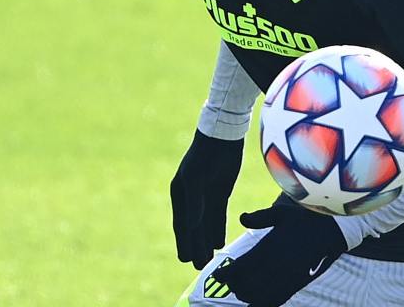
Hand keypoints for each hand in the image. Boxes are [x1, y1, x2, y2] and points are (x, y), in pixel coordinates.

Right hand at [170, 130, 244, 268]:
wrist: (222, 136)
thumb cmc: (204, 155)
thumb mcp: (196, 178)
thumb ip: (195, 202)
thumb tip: (192, 227)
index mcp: (180, 194)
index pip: (182, 224)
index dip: (184, 242)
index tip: (186, 259)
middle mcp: (191, 197)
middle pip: (193, 227)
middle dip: (195, 246)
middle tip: (199, 266)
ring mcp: (205, 195)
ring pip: (206, 224)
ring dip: (206, 241)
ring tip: (209, 259)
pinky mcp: (220, 193)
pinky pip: (218, 215)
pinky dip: (218, 229)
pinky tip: (219, 242)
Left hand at [212, 203, 347, 306]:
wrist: (332, 231)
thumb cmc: (305, 218)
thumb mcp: (281, 212)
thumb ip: (260, 217)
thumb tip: (242, 218)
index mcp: (266, 250)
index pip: (237, 270)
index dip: (224, 276)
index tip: (219, 275)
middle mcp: (273, 268)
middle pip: (243, 287)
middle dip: (235, 285)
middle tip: (233, 279)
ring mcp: (284, 279)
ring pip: (256, 298)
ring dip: (247, 295)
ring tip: (245, 287)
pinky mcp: (294, 286)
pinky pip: (274, 302)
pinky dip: (262, 303)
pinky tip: (259, 299)